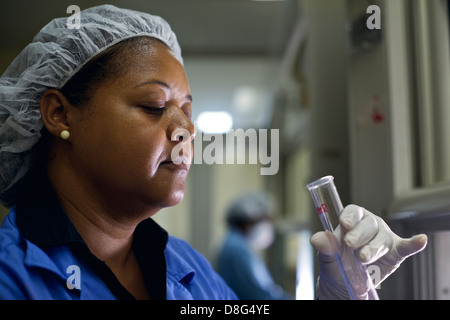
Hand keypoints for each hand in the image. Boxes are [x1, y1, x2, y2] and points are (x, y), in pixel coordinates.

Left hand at [310, 204, 427, 299]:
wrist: (345, 286)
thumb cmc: (336, 266)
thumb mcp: (327, 258)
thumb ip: (324, 247)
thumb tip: (317, 238)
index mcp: (352, 221)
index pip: (353, 211)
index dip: (350, 216)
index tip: (344, 224)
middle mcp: (369, 226)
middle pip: (368, 223)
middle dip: (359, 234)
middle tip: (350, 244)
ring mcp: (383, 238)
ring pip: (381, 238)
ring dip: (373, 247)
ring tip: (363, 258)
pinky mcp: (395, 252)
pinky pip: (405, 247)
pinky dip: (413, 244)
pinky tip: (420, 240)